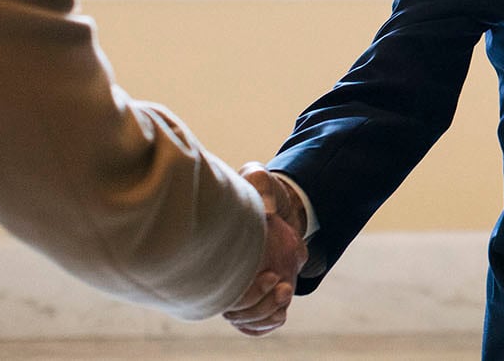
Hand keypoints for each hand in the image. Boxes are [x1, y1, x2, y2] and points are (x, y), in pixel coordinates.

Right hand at [222, 163, 307, 335]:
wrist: (277, 204)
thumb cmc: (260, 192)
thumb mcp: (258, 178)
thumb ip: (259, 183)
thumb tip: (267, 210)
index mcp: (217, 254)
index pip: (218, 287)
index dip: (245, 292)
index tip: (271, 275)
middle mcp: (225, 276)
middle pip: (232, 310)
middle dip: (258, 306)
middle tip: (281, 284)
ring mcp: (241, 288)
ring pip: (244, 319)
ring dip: (266, 312)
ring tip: (286, 289)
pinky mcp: (258, 295)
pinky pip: (256, 324)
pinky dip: (269, 321)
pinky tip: (282, 306)